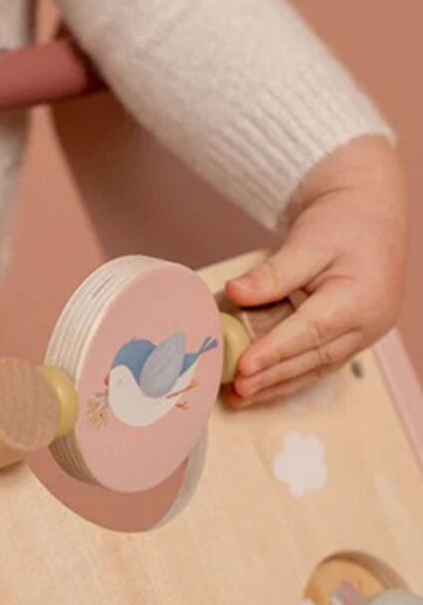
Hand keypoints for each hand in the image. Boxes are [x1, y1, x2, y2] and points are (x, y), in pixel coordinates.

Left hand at [223, 136, 406, 406]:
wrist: (370, 208)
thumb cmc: (343, 219)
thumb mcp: (307, 240)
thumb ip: (272, 273)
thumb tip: (235, 293)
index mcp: (361, 299)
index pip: (310, 332)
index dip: (274, 352)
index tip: (243, 366)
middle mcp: (367, 324)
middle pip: (312, 358)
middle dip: (272, 377)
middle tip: (235, 388)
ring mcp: (362, 333)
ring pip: (315, 367)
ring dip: (277, 384)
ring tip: (241, 396)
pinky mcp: (350, 334)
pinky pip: (317, 362)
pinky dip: (288, 375)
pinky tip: (261, 385)